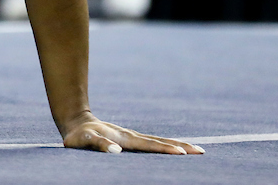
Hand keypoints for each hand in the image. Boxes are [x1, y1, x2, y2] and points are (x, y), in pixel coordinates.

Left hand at [62, 113, 204, 154]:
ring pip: (159, 141)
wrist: (76, 122)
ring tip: (196, 150)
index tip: (182, 154)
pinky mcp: (131, 140)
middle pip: (161, 142)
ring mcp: (133, 138)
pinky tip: (175, 150)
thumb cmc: (78, 135)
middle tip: (202, 152)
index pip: (150, 145)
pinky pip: (153, 143)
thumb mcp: (85, 140)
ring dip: (178, 145)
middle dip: (181, 147)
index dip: (165, 150)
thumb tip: (116, 151)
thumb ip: (99, 144)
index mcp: (125, 139)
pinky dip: (167, 146)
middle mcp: (132, 137)